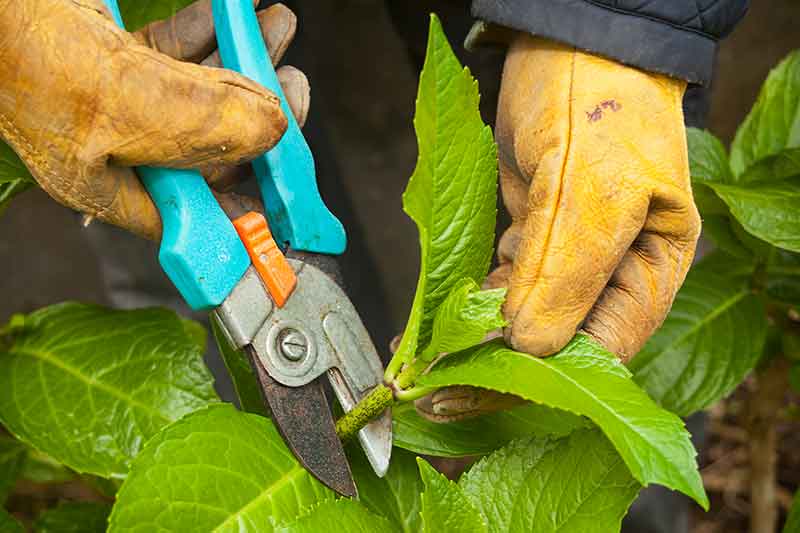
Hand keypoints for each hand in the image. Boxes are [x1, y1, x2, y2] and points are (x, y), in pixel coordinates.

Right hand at [0, 0, 307, 239]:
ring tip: (277, 31)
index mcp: (109, 184)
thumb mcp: (109, 96)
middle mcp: (118, 148)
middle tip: (291, 86)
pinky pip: (180, 49)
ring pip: (202, 93)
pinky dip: (212, 29)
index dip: (250, 209)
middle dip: (260, 117)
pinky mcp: (120, 57)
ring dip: (247, 63)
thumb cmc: (7, 47)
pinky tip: (237, 10)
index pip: (197, 215)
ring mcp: (120, 100)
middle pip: (212, 147)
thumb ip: (191, 120)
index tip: (299, 198)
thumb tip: (271, 128)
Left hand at [418, 34, 699, 420]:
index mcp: (650, 270)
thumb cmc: (598, 100)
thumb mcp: (593, 185)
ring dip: (473, 344)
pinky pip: (501, 287)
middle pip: (556, 347)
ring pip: (522, 321)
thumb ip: (566, 270)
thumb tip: (530, 345)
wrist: (569, 43)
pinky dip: (468, 307)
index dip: (537, 381)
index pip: (599, 352)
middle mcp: (611, 273)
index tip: (473, 391)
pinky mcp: (532, 238)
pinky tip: (437, 325)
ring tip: (423, 365)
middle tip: (436, 390)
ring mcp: (568, 258)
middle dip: (497, 371)